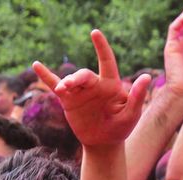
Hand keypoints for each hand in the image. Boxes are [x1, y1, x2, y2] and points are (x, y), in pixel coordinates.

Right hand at [33, 30, 151, 148]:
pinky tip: (36, 65)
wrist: (104, 142)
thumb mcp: (131, 114)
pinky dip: (46, 76)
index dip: (101, 47)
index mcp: (111, 84)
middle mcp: (94, 84)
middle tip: (71, 84)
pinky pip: (55, 85)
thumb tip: (147, 76)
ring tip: (62, 89)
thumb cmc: (121, 128)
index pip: (106, 61)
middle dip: (77, 78)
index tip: (95, 33)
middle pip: (84, 75)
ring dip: (65, 83)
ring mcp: (80, 91)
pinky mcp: (68, 101)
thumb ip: (137, 96)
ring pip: (70, 81)